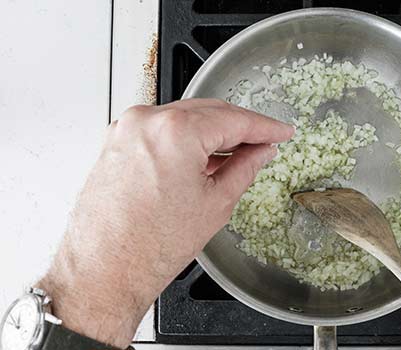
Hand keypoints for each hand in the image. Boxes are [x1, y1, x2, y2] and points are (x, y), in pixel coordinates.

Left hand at [37, 99, 293, 347]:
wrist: (106, 270)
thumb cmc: (152, 246)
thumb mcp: (216, 203)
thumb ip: (245, 167)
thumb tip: (261, 152)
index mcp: (176, 131)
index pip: (234, 120)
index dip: (265, 127)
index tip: (281, 132)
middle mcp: (148, 120)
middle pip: (209, 112)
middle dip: (240, 127)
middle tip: (265, 141)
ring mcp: (128, 129)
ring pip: (186, 117)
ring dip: (214, 132)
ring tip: (239, 152)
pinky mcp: (118, 142)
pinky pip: (163, 129)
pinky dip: (187, 138)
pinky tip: (205, 155)